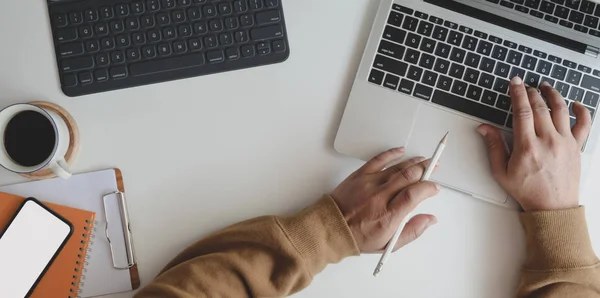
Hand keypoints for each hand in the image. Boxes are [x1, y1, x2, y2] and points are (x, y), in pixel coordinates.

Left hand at [331, 148, 439, 252]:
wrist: (332, 228)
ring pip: (397, 168)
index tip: (435, 188)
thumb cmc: (359, 237)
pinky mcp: (359, 175)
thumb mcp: (389, 244)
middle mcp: (379, 197)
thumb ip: (413, 231)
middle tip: (434, 167)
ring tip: (424, 160)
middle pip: (408, 176)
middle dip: (426, 169)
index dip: (428, 188)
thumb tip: (430, 219)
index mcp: (388, 216)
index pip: (414, 195)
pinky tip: (402, 151)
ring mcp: (369, 184)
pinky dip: (391, 153)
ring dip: (413, 162)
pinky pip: (378, 160)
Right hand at [477, 77, 591, 210]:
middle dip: (531, 92)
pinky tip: (576, 104)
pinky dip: (582, 111)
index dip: (518, 94)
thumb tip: (484, 128)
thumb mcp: (501, 172)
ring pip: (561, 110)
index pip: (522, 112)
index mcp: (527, 147)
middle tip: (525, 85)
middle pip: (540, 107)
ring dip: (553, 95)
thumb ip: (493, 147)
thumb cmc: (527, 192)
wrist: (553, 208)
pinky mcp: (576, 147)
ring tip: (546, 87)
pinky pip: (584, 124)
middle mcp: (548, 141)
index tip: (515, 83)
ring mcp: (565, 143)